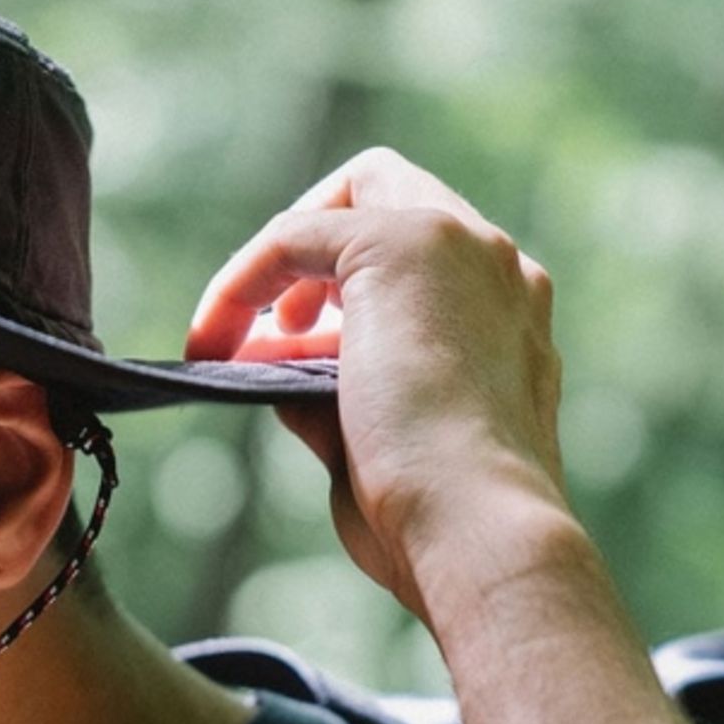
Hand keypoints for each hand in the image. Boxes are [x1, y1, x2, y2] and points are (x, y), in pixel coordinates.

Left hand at [184, 147, 566, 619]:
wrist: (476, 530)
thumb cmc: (432, 515)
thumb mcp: (378, 440)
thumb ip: (333, 392)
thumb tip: (275, 374)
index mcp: (508, 316)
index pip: (419, 256)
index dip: (342, 289)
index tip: (292, 348)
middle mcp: (499, 267)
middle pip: (390, 195)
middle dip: (313, 249)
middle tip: (267, 331)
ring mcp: (461, 246)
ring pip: (352, 194)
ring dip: (278, 262)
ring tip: (232, 341)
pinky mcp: (400, 244)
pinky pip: (292, 235)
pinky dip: (241, 281)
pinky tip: (215, 340)